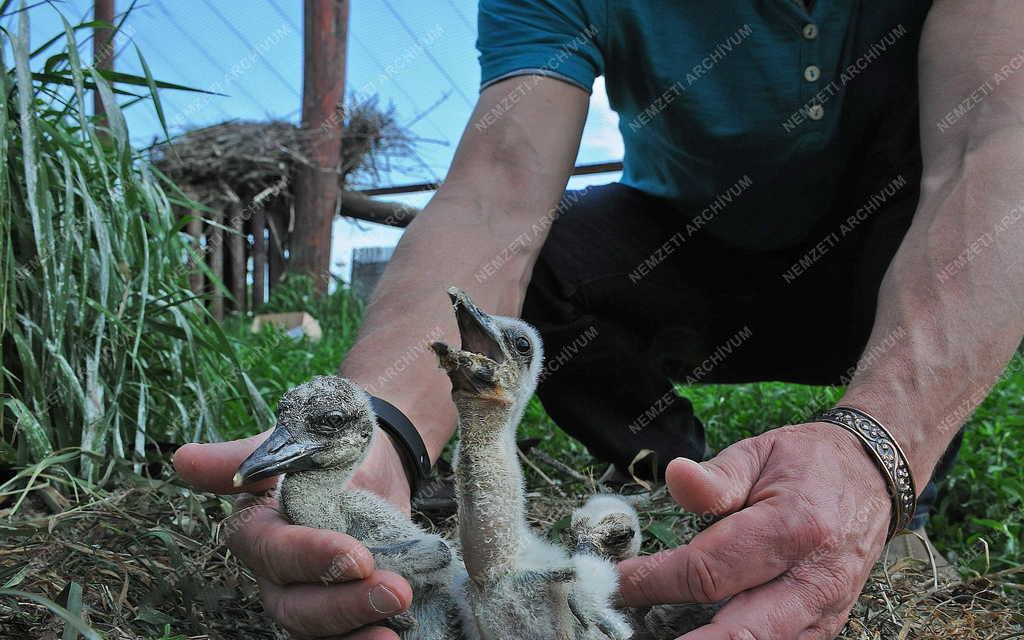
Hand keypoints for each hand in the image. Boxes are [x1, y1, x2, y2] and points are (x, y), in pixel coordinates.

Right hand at [174, 431, 413, 638]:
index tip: (358, 558)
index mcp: (257, 530)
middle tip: (394, 592)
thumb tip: (183, 459)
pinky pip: (345, 638)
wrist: (370, 459)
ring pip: (316, 633)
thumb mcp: (290, 442)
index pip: (273, 552)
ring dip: (355, 634)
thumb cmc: (321, 448)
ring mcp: (310, 597)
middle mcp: (277, 574)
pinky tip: (400, 637)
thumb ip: (241, 457)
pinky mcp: (344, 610)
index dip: (311, 558)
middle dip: (343, 605)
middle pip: (294, 608)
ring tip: (395, 628)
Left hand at [618, 422, 893, 639]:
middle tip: (634, 632)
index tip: (616, 583)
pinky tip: (702, 636)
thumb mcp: (759, 452)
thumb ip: (716, 476)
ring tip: (667, 638)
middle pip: (740, 633)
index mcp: (792, 528)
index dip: (654, 581)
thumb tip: (674, 477)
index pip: (709, 570)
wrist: (874, 476)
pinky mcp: (828, 627)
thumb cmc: (809, 461)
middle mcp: (813, 580)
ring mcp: (825, 611)